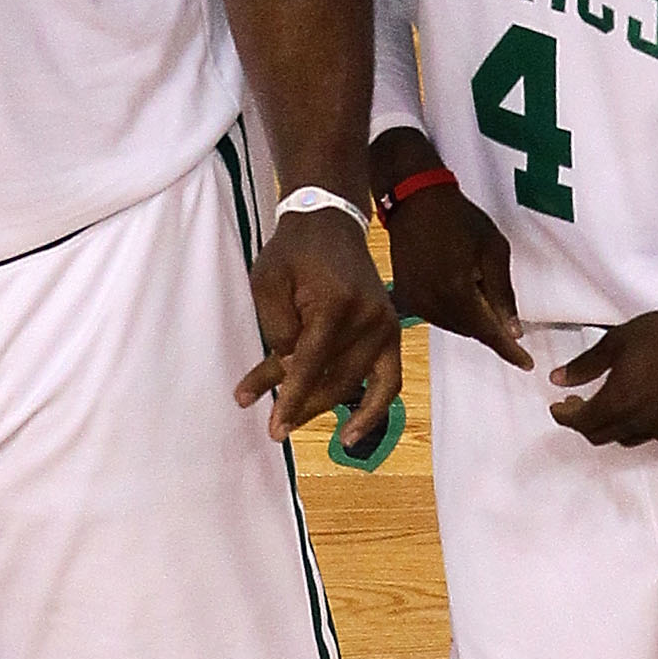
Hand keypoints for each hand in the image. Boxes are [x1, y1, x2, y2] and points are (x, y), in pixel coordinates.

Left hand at [238, 208, 402, 446]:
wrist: (330, 224)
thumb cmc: (293, 253)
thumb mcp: (267, 283)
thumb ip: (276, 329)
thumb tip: (288, 369)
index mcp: (336, 305)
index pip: (310, 365)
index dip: (291, 399)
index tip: (273, 425)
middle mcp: (368, 319)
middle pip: (333, 381)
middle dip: (301, 407)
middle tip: (273, 428)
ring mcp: (385, 327)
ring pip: (354, 385)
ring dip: (323, 408)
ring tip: (294, 422)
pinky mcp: (391, 332)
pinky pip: (389, 381)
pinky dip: (374, 410)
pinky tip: (352, 434)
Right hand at [383, 185, 530, 372]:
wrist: (415, 200)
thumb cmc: (459, 218)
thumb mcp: (493, 249)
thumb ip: (503, 293)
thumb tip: (513, 330)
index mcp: (457, 293)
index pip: (489, 333)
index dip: (509, 351)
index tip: (526, 364)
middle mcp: (433, 304)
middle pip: (470, 331)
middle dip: (490, 326)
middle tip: (503, 310)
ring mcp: (416, 303)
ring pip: (453, 325)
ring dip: (470, 317)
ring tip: (474, 285)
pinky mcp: (405, 297)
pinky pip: (436, 315)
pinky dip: (452, 311)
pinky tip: (457, 286)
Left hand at [551, 305, 657, 444]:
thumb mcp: (615, 342)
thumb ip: (584, 366)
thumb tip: (558, 379)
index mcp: (619, 401)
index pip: (582, 423)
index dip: (565, 417)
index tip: (558, 407)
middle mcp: (640, 421)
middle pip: (600, 436)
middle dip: (584, 423)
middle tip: (579, 403)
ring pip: (626, 439)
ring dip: (611, 427)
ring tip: (609, 405)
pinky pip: (652, 434)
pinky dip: (637, 426)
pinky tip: (638, 407)